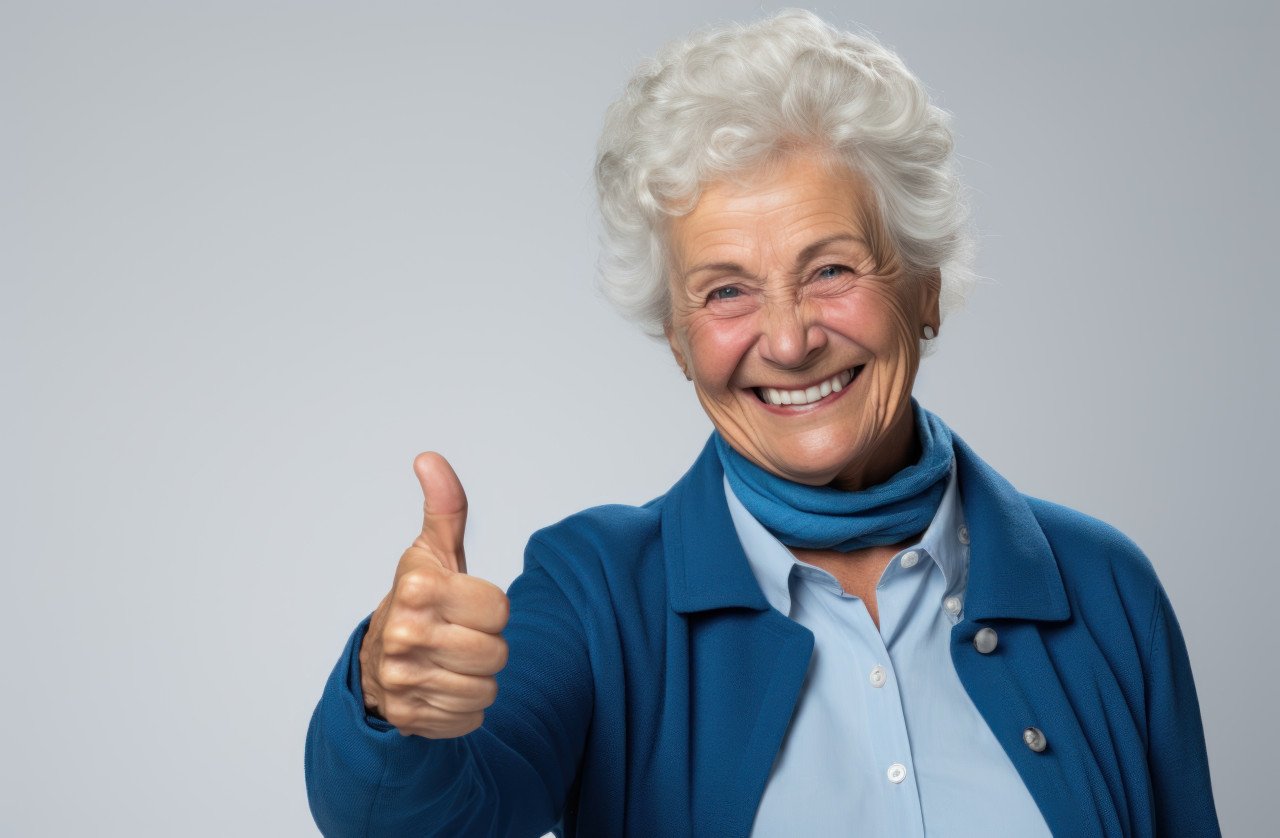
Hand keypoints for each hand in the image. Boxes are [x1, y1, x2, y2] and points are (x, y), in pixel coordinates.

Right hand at [359, 452, 510, 737]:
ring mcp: (403, 680)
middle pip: (497, 653)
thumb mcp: (433, 552)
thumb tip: (429, 458)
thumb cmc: (420, 599)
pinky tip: (442, 688)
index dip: (491, 608)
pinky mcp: (409, 718)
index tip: (466, 605)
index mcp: (417, 589)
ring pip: (487, 689)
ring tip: (452, 661)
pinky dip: (464, 707)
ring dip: (478, 678)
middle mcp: (405, 635)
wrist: (377, 662)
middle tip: (460, 636)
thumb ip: (445, 507)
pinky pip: (471, 718)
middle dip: (488, 645)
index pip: (500, 608)